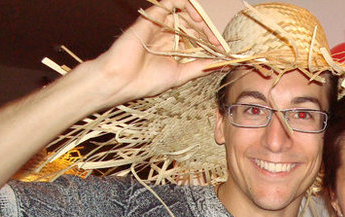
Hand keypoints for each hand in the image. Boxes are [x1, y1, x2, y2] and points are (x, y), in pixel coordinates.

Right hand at [88, 0, 223, 105]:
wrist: (123, 80)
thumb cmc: (147, 81)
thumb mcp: (181, 74)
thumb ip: (200, 67)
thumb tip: (221, 64)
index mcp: (174, 50)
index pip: (197, 40)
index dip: (211, 42)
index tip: (222, 51)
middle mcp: (167, 36)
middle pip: (192, 26)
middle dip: (207, 32)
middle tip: (216, 42)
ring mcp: (159, 26)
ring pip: (183, 13)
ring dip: (198, 17)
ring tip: (205, 27)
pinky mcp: (151, 18)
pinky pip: (170, 3)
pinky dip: (185, 5)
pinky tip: (195, 17)